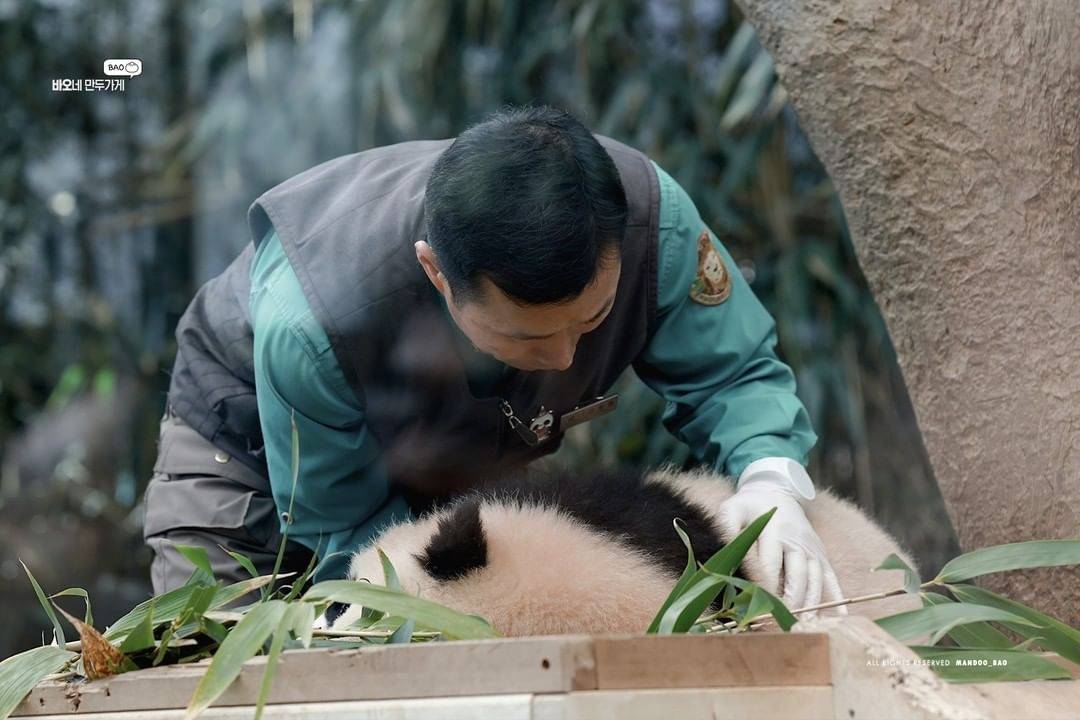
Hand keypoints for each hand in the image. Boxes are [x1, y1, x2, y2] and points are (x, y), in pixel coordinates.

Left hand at [719, 461, 845, 618]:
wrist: (776, 493)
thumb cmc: (749, 507)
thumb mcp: (732, 510)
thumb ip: (727, 529)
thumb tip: (725, 553)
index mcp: (774, 530)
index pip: (770, 563)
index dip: (766, 586)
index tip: (760, 608)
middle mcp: (796, 541)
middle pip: (797, 575)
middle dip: (793, 600)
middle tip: (786, 624)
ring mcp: (812, 549)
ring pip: (815, 579)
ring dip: (813, 604)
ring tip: (807, 626)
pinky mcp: (821, 555)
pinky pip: (831, 577)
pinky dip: (836, 597)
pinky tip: (840, 616)